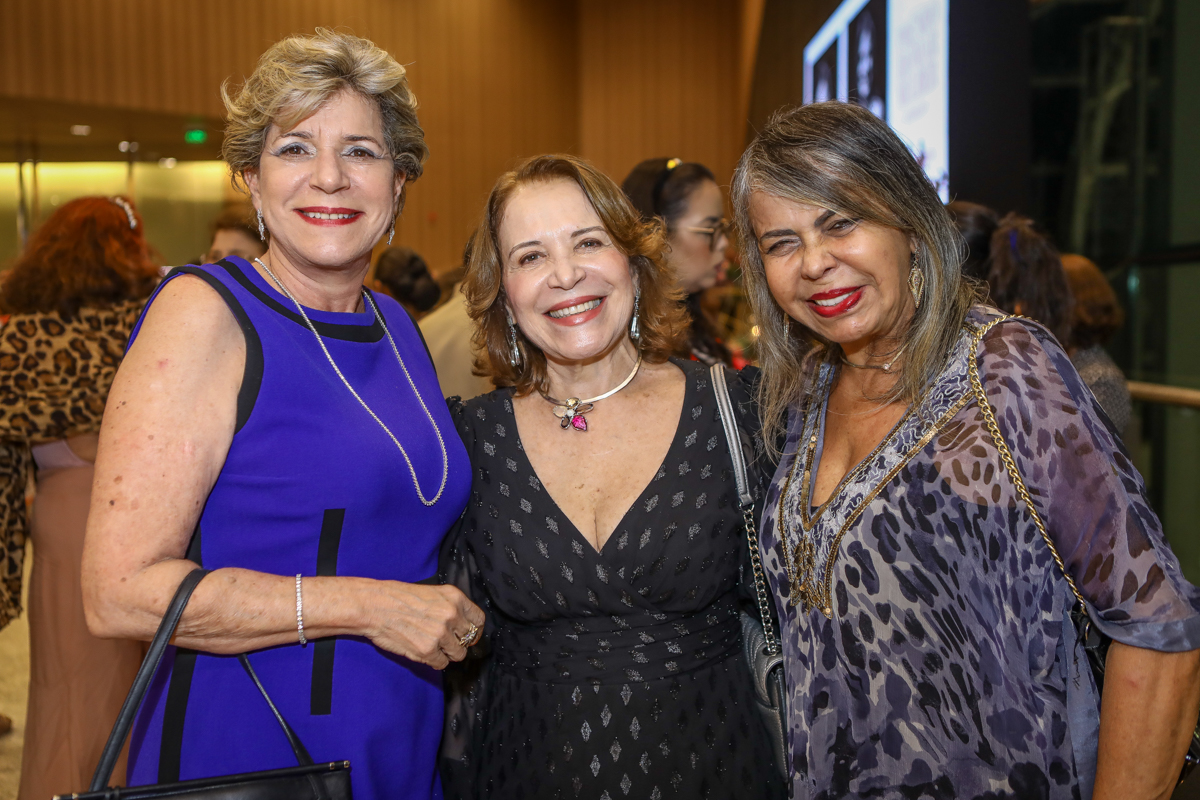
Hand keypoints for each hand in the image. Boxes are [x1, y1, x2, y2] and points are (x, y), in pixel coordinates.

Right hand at [362, 582, 484, 668]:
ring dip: (447, 653)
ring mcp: (440, 633)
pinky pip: (441, 664)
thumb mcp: (433, 593)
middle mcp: (451, 615)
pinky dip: (434, 661)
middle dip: (459, 642)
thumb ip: (451, 607)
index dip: (475, 630)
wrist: (375, 606)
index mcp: (455, 598)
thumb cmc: (399, 598)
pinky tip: (423, 651)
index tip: (469, 635)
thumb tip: (464, 625)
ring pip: (458, 654)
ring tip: (433, 646)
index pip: (479, 620)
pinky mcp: (427, 650)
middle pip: (469, 639)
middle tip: (445, 641)